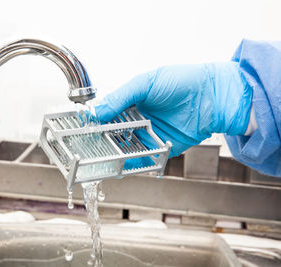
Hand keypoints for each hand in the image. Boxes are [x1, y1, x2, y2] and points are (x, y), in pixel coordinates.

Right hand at [95, 62, 251, 167]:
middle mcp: (138, 120)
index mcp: (131, 102)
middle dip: (101, 140)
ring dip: (113, 153)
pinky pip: (143, 158)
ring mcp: (149, 135)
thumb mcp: (145, 84)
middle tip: (88, 147)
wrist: (213, 96)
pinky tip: (121, 164)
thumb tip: (96, 112)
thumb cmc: (182, 82)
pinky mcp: (161, 148)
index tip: (82, 129)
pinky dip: (132, 163)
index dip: (95, 122)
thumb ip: (119, 98)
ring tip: (101, 157)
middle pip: (113, 133)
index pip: (107, 114)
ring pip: (125, 147)